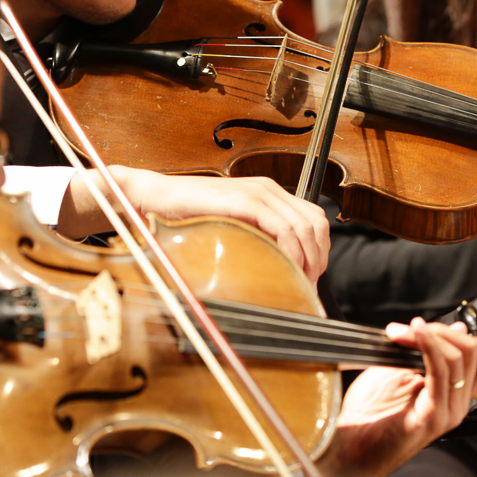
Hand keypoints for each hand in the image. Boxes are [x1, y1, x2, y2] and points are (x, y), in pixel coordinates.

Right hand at [57, 168, 329, 282]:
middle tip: (308, 286)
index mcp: (268, 194)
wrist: (156, 199)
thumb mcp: (229, 228)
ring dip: (308, 259)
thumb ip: (252, 239)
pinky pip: (284, 228)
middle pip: (316, 223)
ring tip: (299, 283)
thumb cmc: (187, 218)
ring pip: (305, 226)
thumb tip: (273, 271)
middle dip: (318, 258)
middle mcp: (269, 190)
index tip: (311, 277)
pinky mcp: (246, 201)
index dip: (319, 249)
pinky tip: (286, 269)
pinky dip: (291, 252)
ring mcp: (260, 193)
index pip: (312, 219)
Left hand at [316, 318, 476, 476]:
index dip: (459, 334)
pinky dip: (427, 346)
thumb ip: (428, 352)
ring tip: (401, 331)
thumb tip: (458, 328)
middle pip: (472, 351)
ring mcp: (448, 413)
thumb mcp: (401, 371)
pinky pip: (440, 372)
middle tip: (411, 327)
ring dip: (428, 335)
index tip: (427, 327)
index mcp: (454, 395)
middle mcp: (457, 405)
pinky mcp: (432, 416)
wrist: (349, 449)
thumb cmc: (370, 415)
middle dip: (441, 329)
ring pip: (459, 358)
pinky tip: (412, 335)